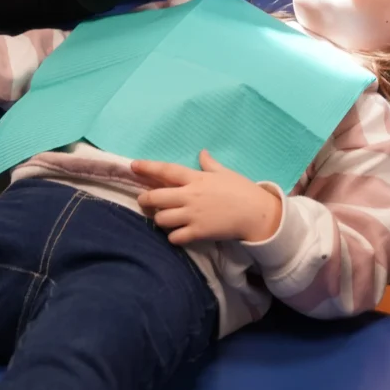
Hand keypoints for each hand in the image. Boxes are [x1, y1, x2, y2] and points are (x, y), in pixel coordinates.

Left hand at [133, 150, 282, 244]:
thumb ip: (209, 164)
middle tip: (144, 201)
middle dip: (145, 200)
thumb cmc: (242, 190)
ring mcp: (192, 215)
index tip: (133, 166)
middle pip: (156, 197)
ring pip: (162, 218)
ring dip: (159, 218)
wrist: (256, 214)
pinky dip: (172, 236)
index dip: (148, 168)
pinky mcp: (198, 232)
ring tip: (163, 218)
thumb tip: (202, 152)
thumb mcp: (225, 172)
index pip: (167, 170)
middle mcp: (190, 196)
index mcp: (196, 178)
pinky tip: (176, 233)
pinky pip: (175, 237)